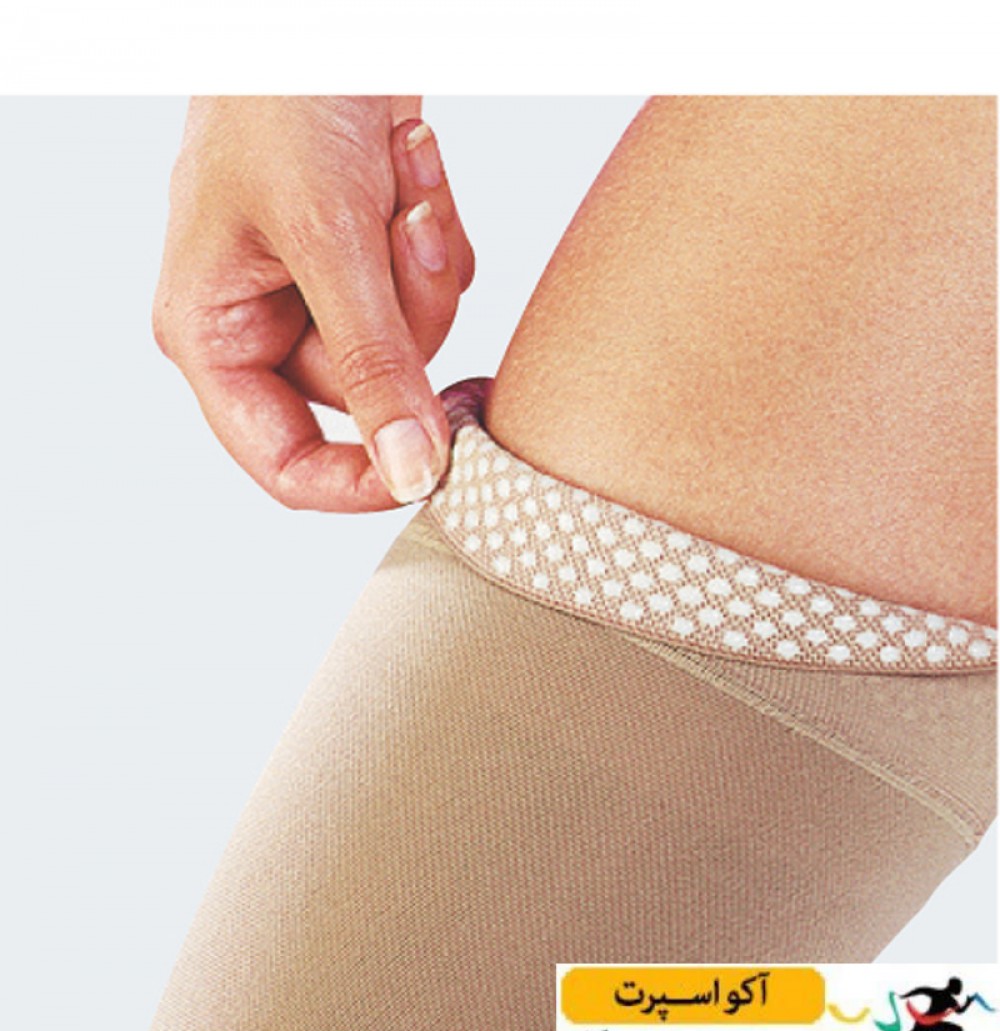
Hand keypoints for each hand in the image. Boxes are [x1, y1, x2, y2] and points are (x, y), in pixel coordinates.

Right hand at [153, 96, 474, 509]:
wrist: (321, 10)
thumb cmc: (281, 99)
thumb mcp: (327, 238)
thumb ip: (373, 363)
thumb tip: (412, 472)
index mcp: (214, 334)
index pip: (286, 462)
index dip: (360, 482)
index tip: (436, 470)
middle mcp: (262, 326)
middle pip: (368, 394)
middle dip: (406, 311)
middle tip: (407, 224)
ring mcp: (320, 294)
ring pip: (410, 344)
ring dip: (424, 260)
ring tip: (402, 169)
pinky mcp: (367, 262)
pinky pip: (429, 292)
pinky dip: (437, 233)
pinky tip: (409, 163)